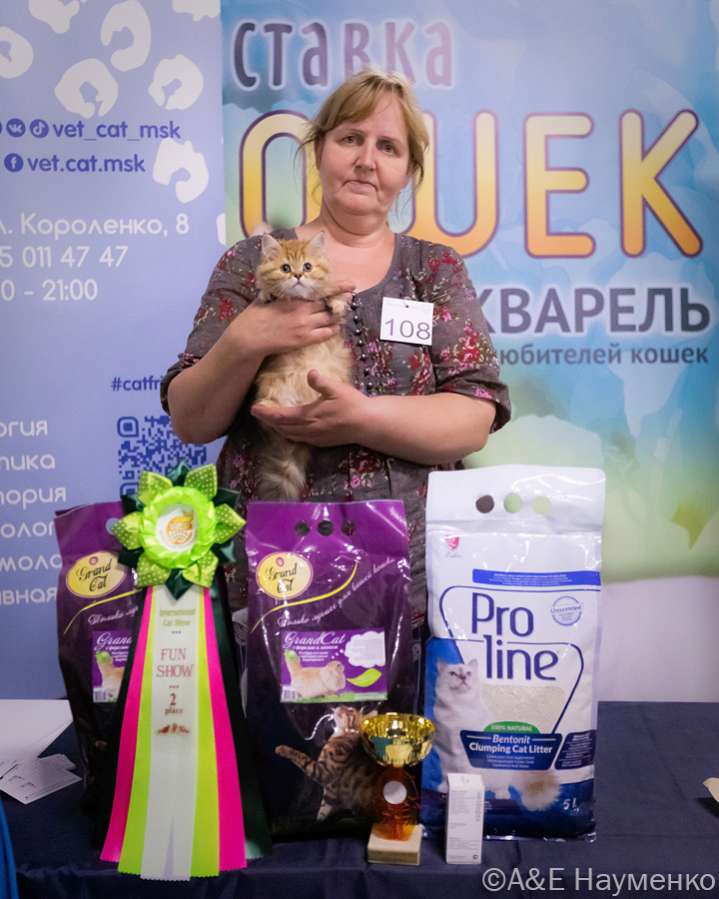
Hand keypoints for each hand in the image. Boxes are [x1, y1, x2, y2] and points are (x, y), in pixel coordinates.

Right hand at [229, 280, 354, 359]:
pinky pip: (325, 335)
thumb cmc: (255, 316)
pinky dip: (332, 330)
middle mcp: (303, 311)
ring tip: (341, 314)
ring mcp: (305, 326)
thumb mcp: (267, 298)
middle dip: (339, 302)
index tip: (351, 285)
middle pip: (328, 305)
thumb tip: (283, 286)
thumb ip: (280, 293)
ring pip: (329, 319)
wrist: (249, 337)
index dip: (338, 287)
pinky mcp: (304, 340)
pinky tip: (334, 328)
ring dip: (337, 316)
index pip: (321, 290)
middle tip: (348, 300)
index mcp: (295, 298)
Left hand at [251, 369, 368, 447]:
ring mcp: (315, 437)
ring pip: (290, 436)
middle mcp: (309, 430)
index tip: (254, 408)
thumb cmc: (353, 405)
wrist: (367, 424)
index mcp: (309, 416)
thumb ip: (321, 382)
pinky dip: (289, 434)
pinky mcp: (321, 442)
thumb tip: (309, 373)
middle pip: (281, 428)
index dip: (266, 413)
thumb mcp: (337, 389)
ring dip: (278, 429)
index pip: (281, 416)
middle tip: (258, 413)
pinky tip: (289, 429)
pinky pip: (299, 439)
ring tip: (270, 420)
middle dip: (268, 421)